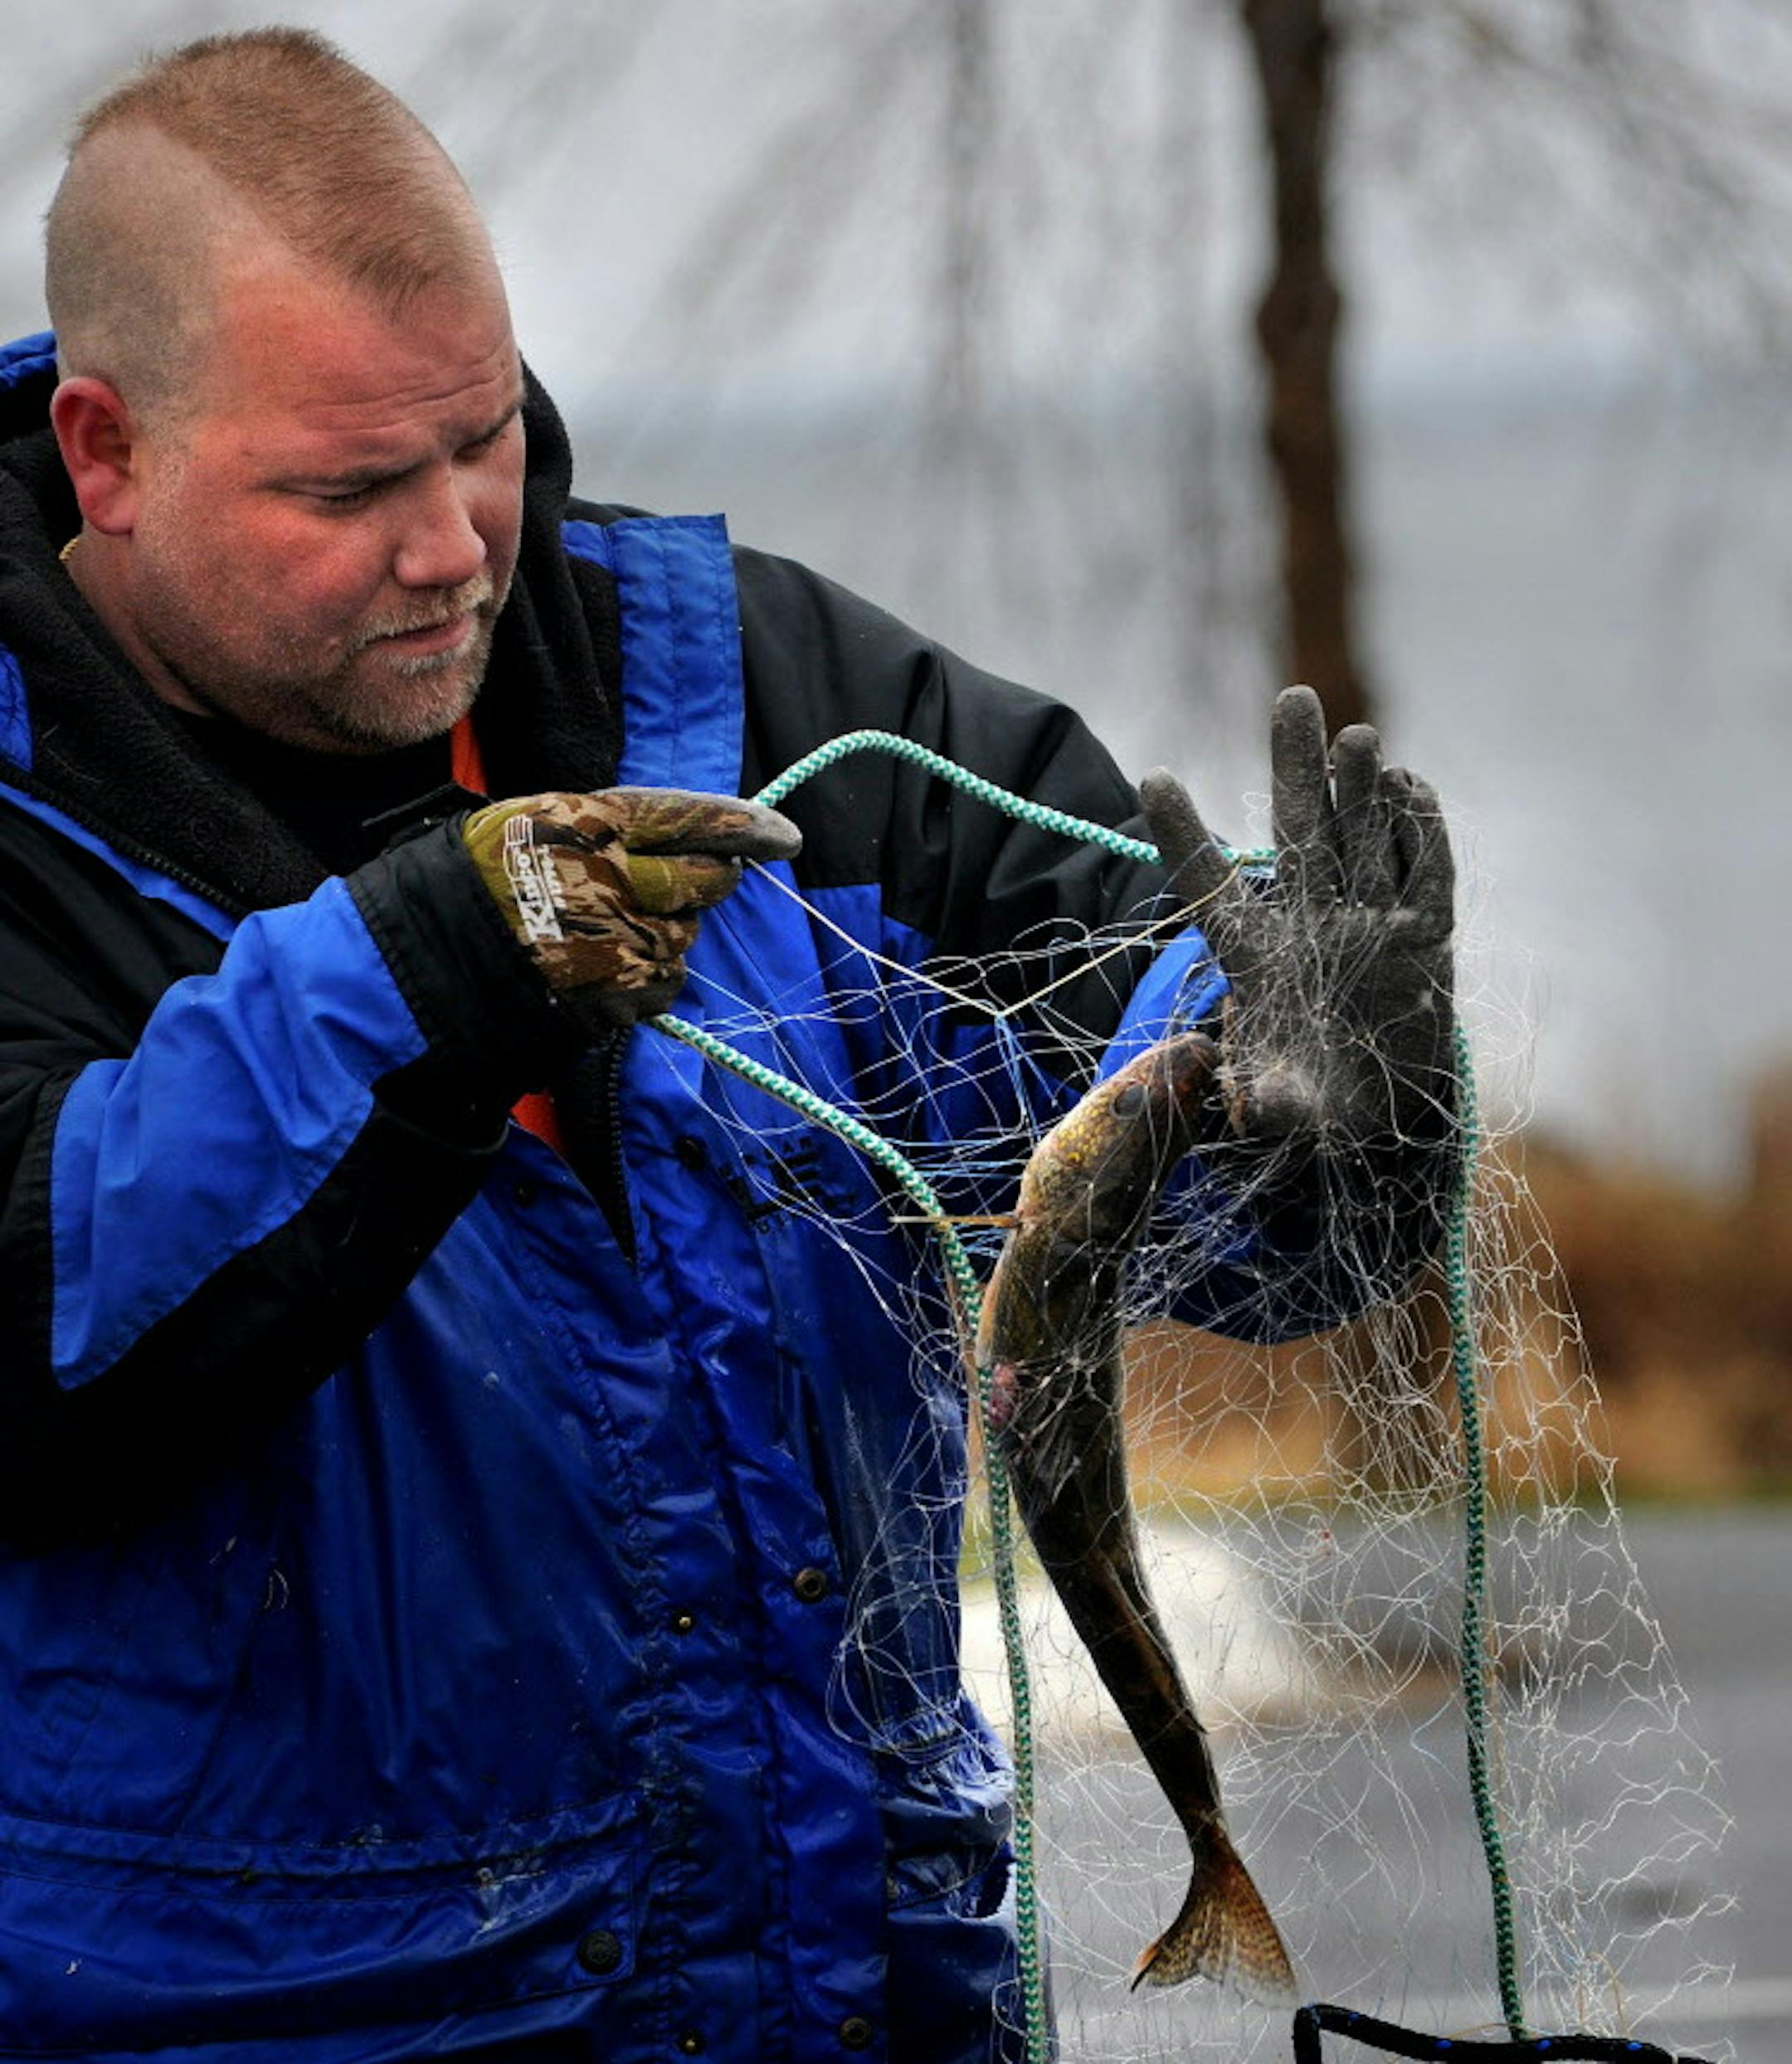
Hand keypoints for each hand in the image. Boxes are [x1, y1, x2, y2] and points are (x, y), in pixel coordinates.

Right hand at [461, 787, 800, 1031]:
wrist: (422, 964)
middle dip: (711, 879)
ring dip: (665, 933)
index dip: (743, 828)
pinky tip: (600, 971)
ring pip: (685, 934)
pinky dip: (647, 980)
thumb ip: (605, 830)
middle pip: (704, 878)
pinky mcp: (616, 994)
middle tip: (690, 882)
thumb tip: (681, 843)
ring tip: (603, 932)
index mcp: (587, 822)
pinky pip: (665, 984)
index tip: (785, 839)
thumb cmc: (469, 886)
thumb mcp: (529, 825)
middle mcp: (612, 878)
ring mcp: (617, 939)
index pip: (688, 816)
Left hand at [1139, 686, 1454, 1150]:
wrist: (1374, 1114)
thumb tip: (1251, 1108)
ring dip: (1359, 791)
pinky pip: (1421, 874)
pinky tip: (1409, 784)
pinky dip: (1419, 831)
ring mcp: (1368, 924)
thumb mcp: (1279, 1109)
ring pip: (1360, 841)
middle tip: (1292, 699)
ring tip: (1354, 739)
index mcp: (1253, 955)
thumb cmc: (1308, 1104)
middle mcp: (1309, 925)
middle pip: (1299, 835)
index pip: (1210, 884)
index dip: (1183, 834)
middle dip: (1296, 769)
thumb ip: (1264, 1103)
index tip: (1152, 778)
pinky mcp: (1424, 938)